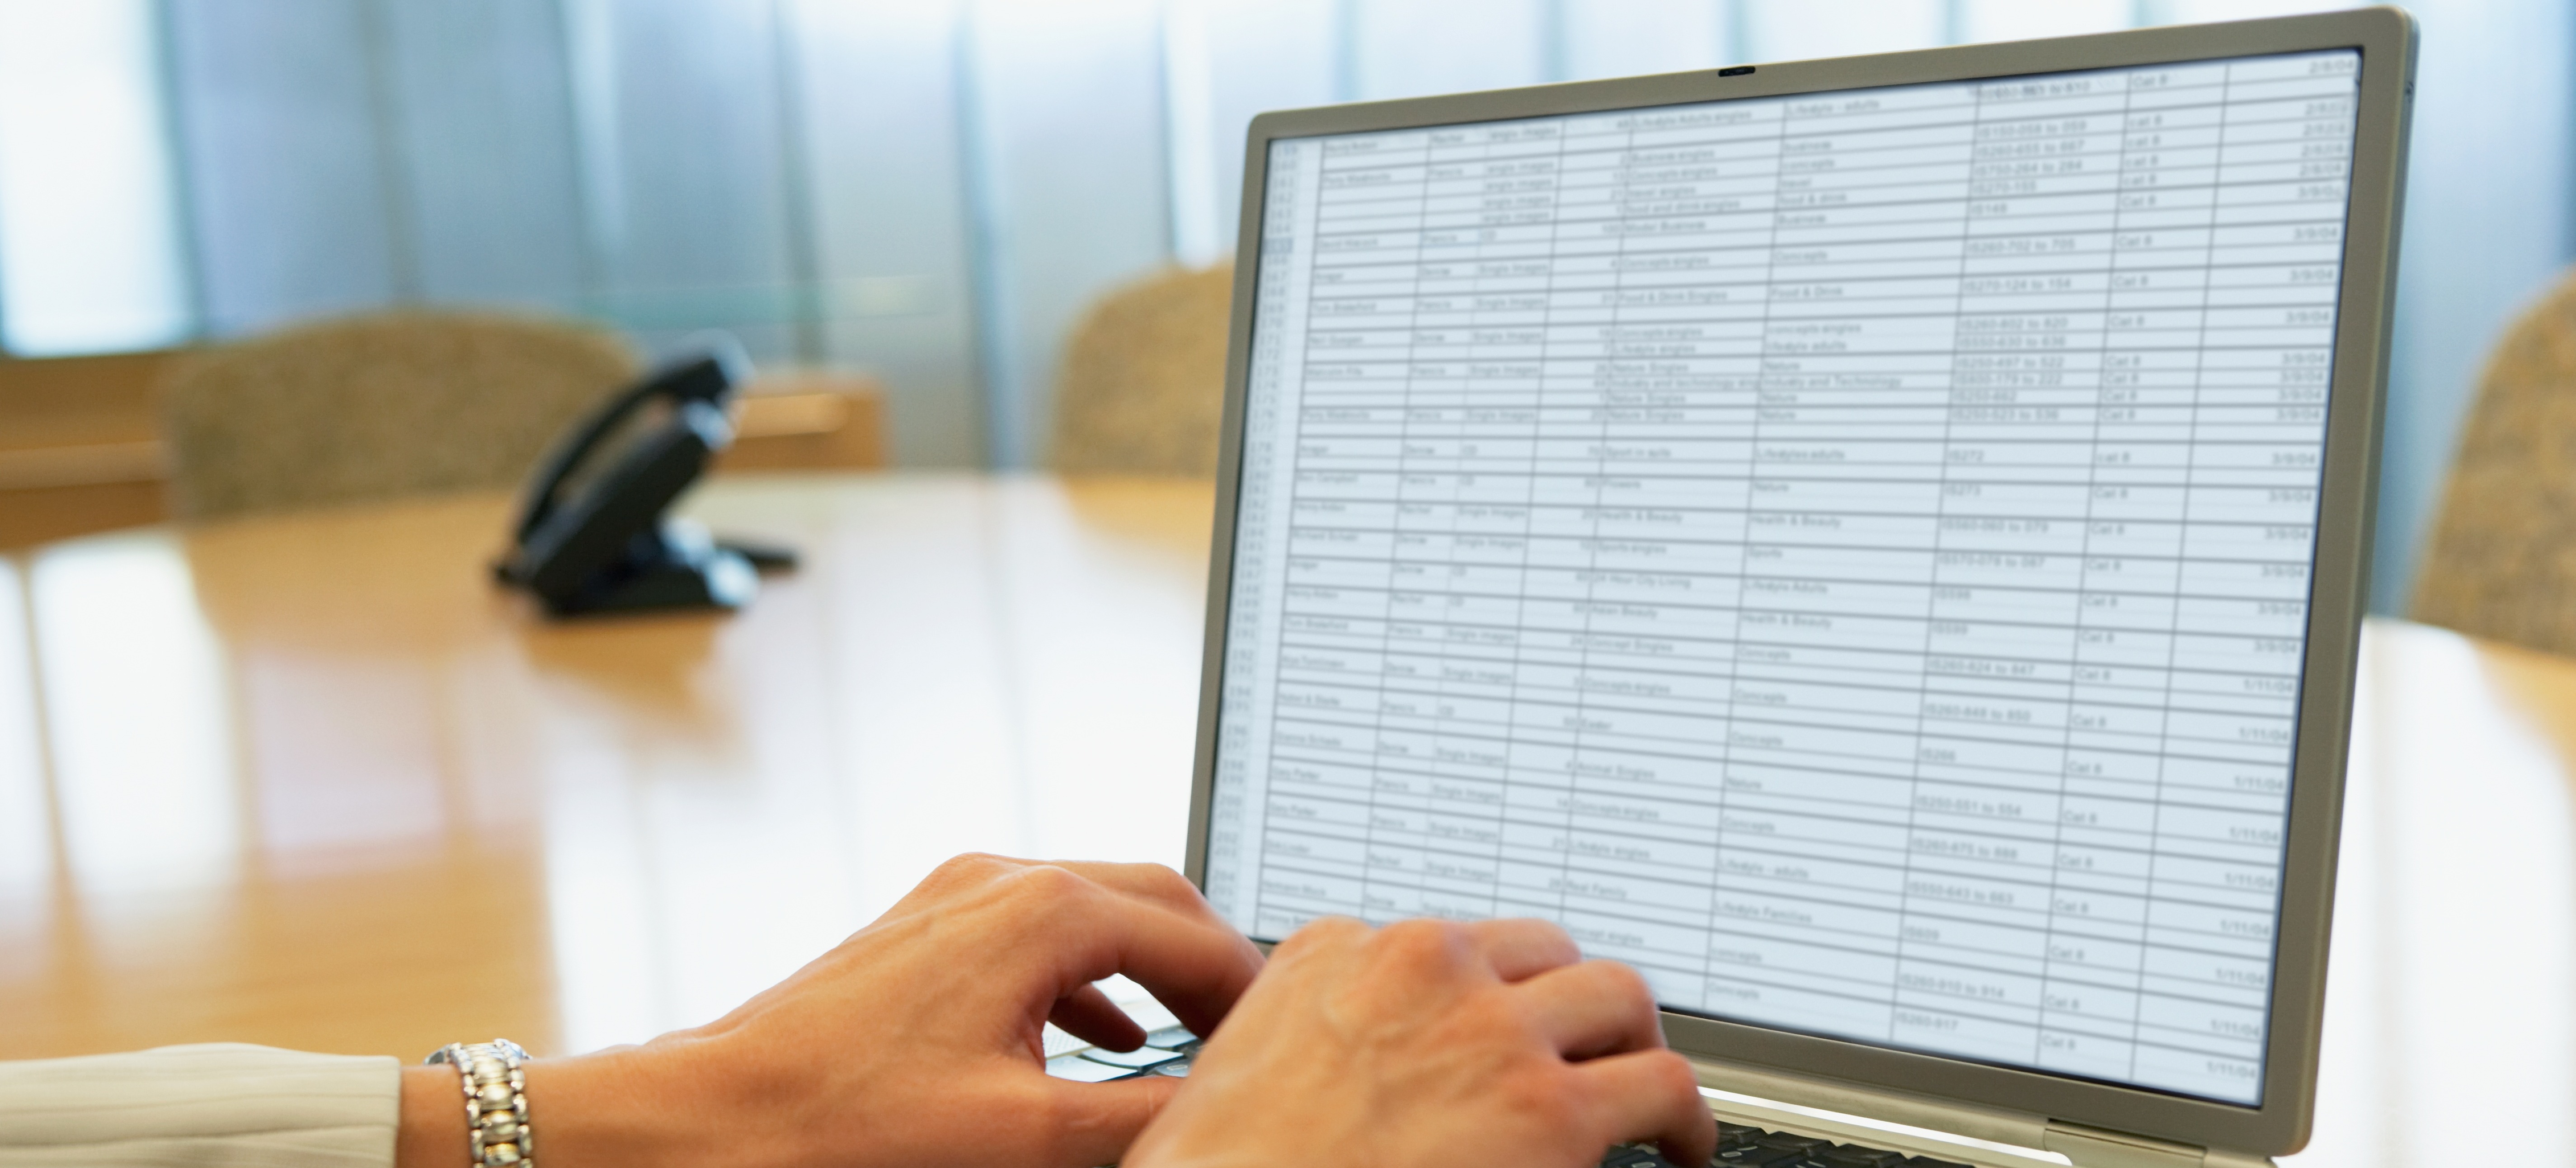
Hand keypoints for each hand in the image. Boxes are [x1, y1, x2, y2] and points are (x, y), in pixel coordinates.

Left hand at [400, 854, 1264, 1167]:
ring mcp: (953, 900)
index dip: (1251, 989)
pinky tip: (1100, 1040)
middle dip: (1210, 962)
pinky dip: (1088, 980)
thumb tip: (1213, 1111)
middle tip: (1258, 1030)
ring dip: (1151, 967)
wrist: (706, 1122)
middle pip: (1151, 898)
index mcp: (1041, 912)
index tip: (1288, 1034)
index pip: (1191, 933)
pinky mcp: (919, 932)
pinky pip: (1035, 935)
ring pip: (1092, 910)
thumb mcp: (1026, 1137)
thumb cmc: (842, 1124)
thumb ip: (1137, 1117)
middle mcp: (1000, 882)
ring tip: (1196, 1038)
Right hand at [1127, 916, 1713, 1167]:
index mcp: (1337, 954)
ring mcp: (1489, 1030)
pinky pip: (1661, 1085)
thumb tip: (1348, 1066)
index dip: (1482, 993)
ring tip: (1648, 1093)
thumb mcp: (1235, 1070)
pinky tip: (1682, 1148)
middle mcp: (1422, 969)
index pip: (1445, 945)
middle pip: (1540, 953)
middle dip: (1566, 1002)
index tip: (1496, 1024)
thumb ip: (1303, 1036)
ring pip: (1616, 998)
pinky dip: (1687, 1119)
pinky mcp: (1549, 1107)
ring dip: (1632, 1044)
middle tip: (1582, 1049)